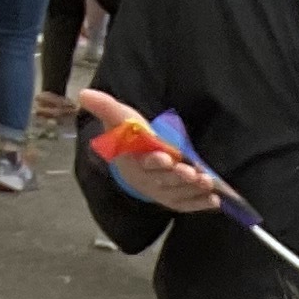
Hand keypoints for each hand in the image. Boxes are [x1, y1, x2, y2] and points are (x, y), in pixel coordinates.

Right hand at [82, 112, 221, 218]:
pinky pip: (187, 204)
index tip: (166, 156)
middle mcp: (148, 180)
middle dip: (179, 177)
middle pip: (164, 180)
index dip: (154, 160)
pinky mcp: (174, 199)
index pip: (144, 161)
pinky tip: (215, 201)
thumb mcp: (120, 119)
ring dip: (194, 189)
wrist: (134, 164)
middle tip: (193, 173)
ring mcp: (162, 192)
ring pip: (178, 193)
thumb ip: (106, 108)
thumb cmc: (130, 139)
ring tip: (208, 183)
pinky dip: (200, 204)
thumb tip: (83, 93)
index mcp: (134, 161)